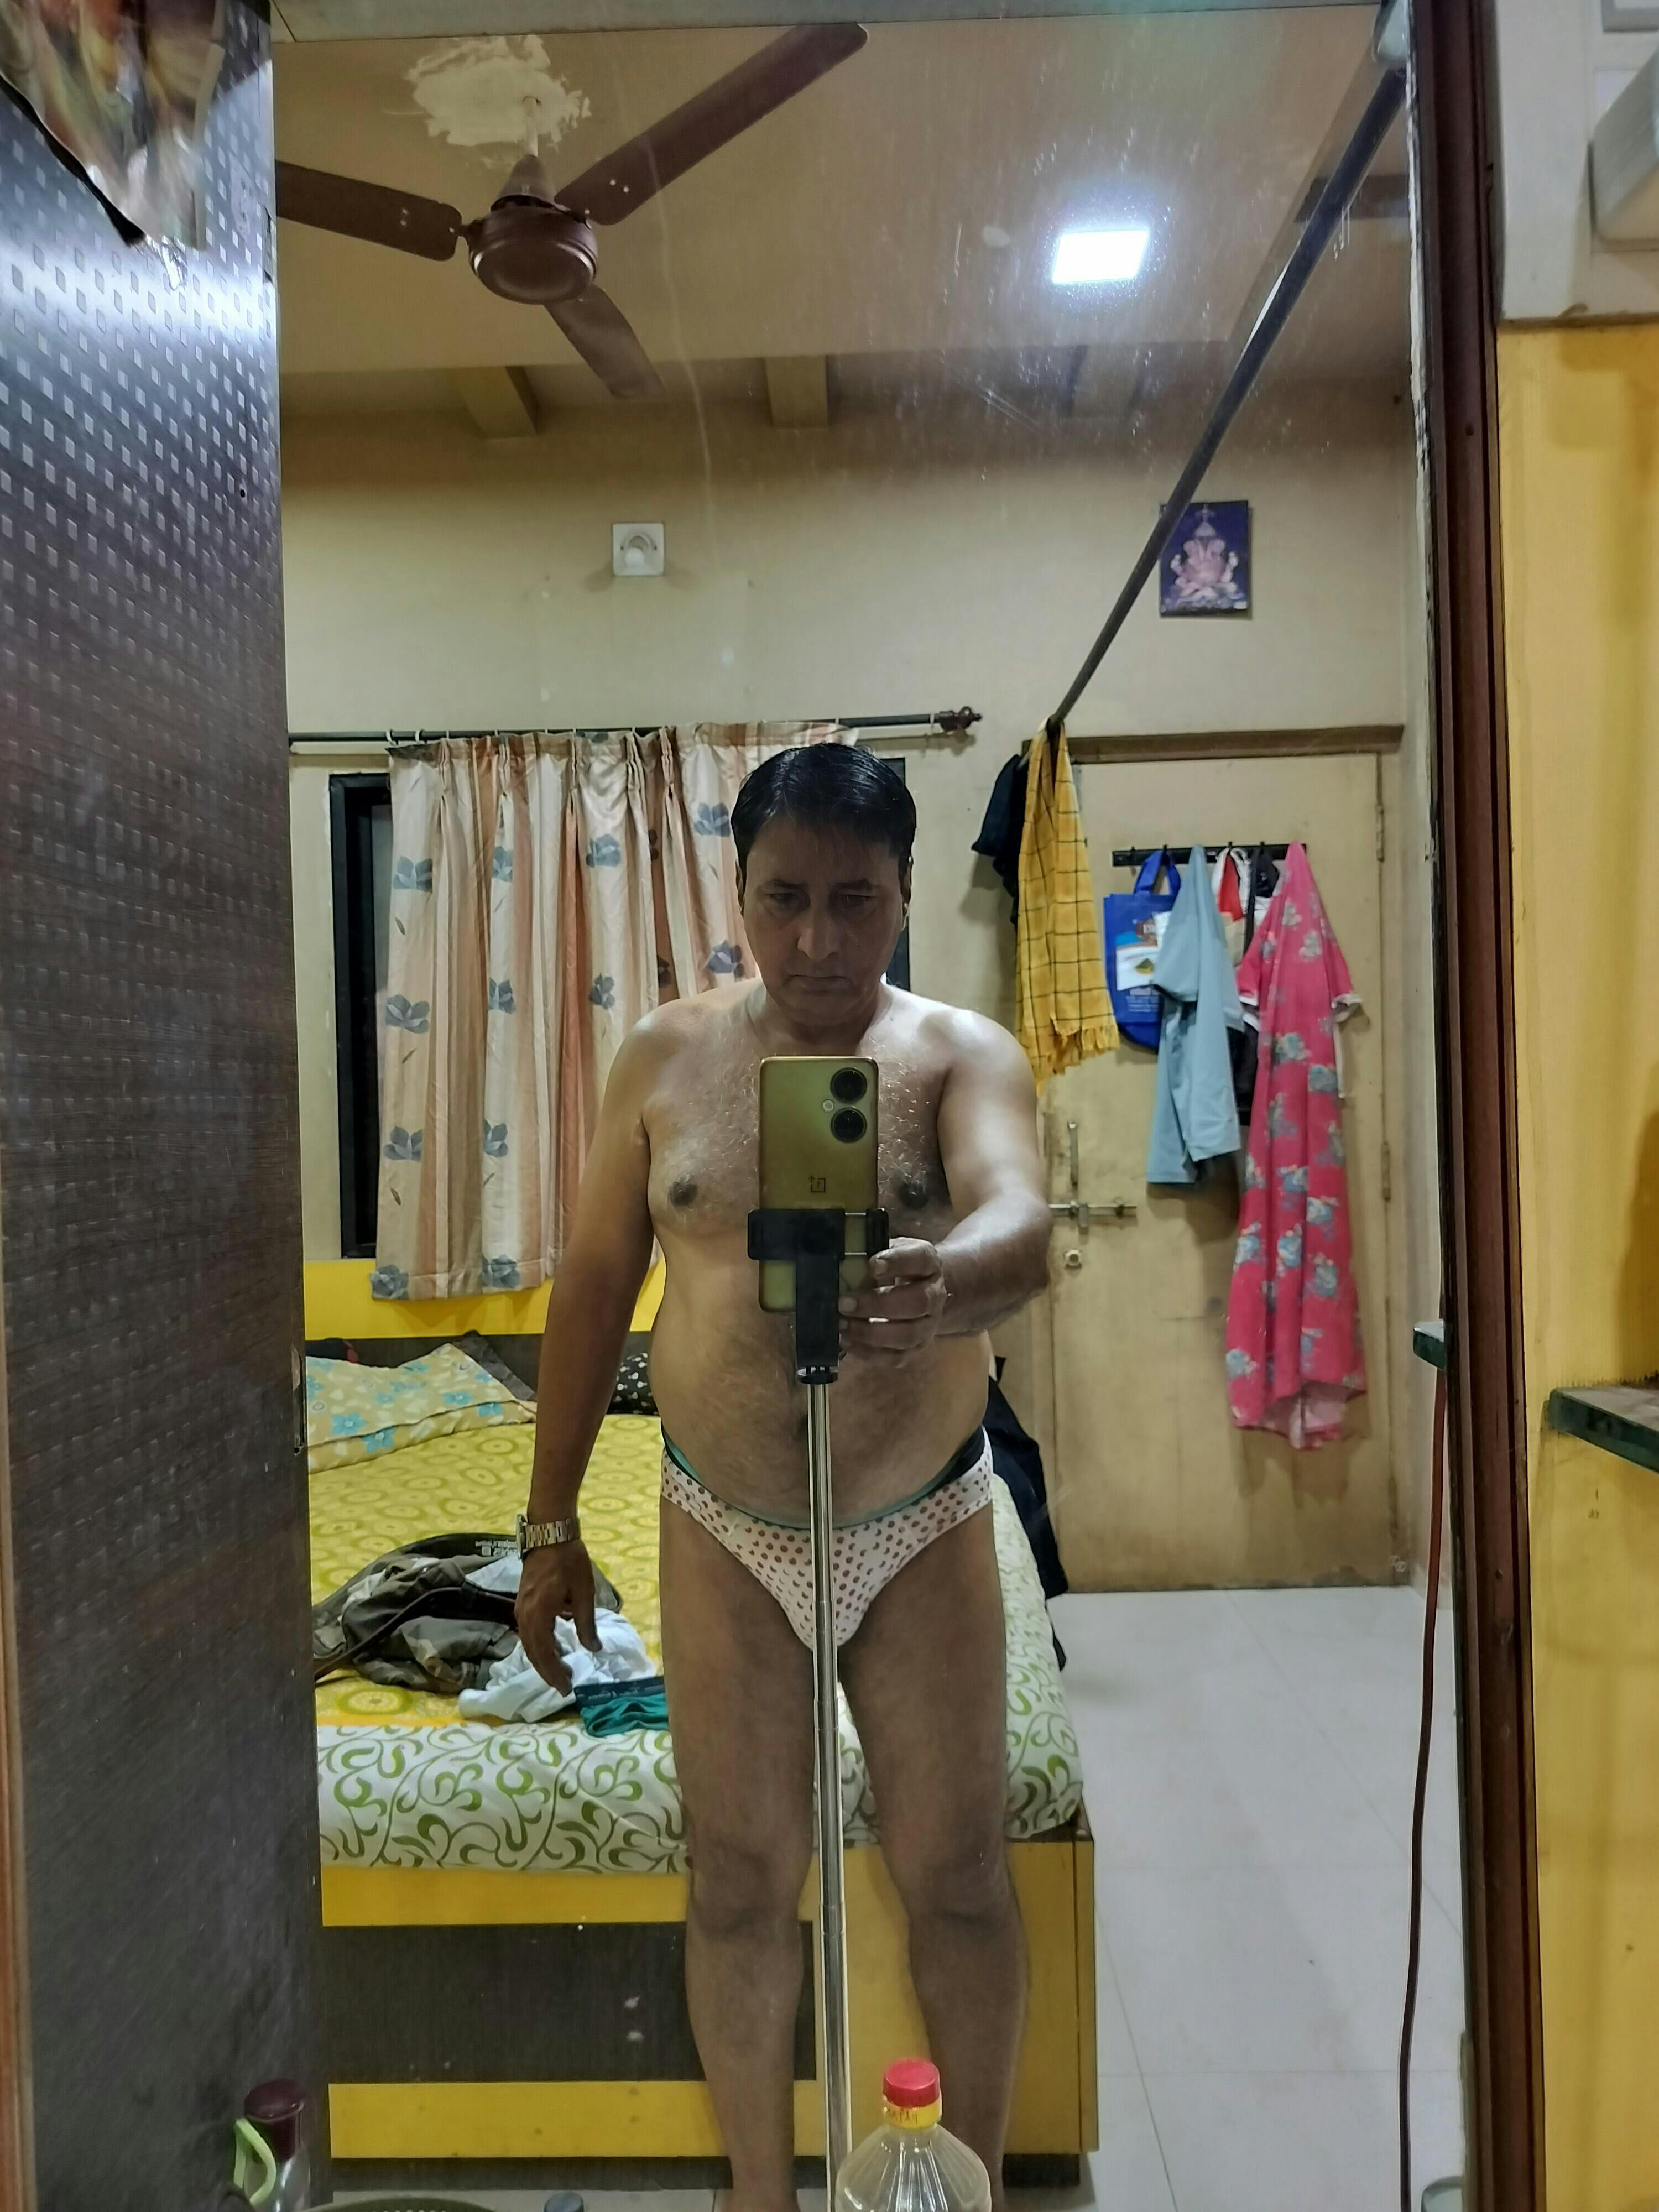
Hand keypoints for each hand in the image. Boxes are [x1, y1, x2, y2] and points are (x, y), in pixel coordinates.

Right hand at [515, 1538, 600, 1693]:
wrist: (549, 1533)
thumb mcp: (583, 1592)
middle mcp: (524, 1616)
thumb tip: (593, 1649)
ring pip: (529, 1643)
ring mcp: (521, 1609)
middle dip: (548, 1671)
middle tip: (564, 1686)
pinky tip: (553, 1647)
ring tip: (561, 1670)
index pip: (544, 1654)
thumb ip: (586, 1624)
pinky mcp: (523, 1603)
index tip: (567, 1688)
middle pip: (533, 1652)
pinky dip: (540, 1645)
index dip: (554, 1673)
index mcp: (538, 1615)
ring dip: (543, 1659)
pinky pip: (528, 1632)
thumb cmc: (569, 1561)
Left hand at [839, 1238, 947, 1356]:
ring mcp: (928, 1325)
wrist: (920, 1289)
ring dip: (871, 1333)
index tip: (872, 1265)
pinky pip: (897, 1357)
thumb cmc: (895, 1267)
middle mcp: (935, 1295)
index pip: (920, 1259)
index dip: (897, 1262)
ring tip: (842, 1325)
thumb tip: (843, 1267)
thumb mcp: (887, 1250)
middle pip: (917, 1302)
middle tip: (845, 1303)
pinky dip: (869, 1352)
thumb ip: (869, 1255)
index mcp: (929, 1263)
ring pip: (908, 1335)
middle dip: (878, 1304)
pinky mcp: (916, 1348)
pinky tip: (847, 1341)